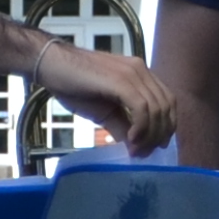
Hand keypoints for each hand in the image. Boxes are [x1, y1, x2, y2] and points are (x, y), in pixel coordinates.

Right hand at [32, 38, 176, 152]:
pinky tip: (131, 140)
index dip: (166, 125)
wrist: (51, 66)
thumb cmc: (74, 86)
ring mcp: (132, 73)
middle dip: (160, 134)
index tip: (156, 145)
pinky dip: (141, 127)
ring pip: (157, 108)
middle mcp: (141, 70)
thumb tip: (136, 147)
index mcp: (140, 74)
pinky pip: (142, 108)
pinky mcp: (121, 81)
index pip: (167, 100)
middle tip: (145, 152)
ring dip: (150, 134)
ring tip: (136, 150)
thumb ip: (123, 126)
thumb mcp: (103, 112)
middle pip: (166, 106)